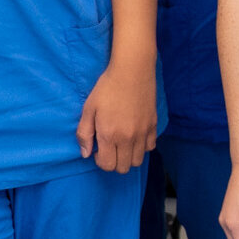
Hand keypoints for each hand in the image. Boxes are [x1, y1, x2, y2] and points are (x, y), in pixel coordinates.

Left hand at [76, 55, 158, 173]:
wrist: (132, 71)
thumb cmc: (107, 88)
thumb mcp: (88, 109)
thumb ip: (84, 134)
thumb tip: (85, 154)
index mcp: (109, 135)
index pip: (107, 165)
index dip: (100, 161)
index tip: (98, 150)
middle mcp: (127, 138)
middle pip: (123, 167)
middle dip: (114, 162)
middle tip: (109, 147)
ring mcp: (142, 133)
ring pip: (138, 161)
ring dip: (128, 157)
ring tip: (122, 143)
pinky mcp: (153, 126)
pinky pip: (150, 147)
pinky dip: (142, 147)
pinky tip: (134, 136)